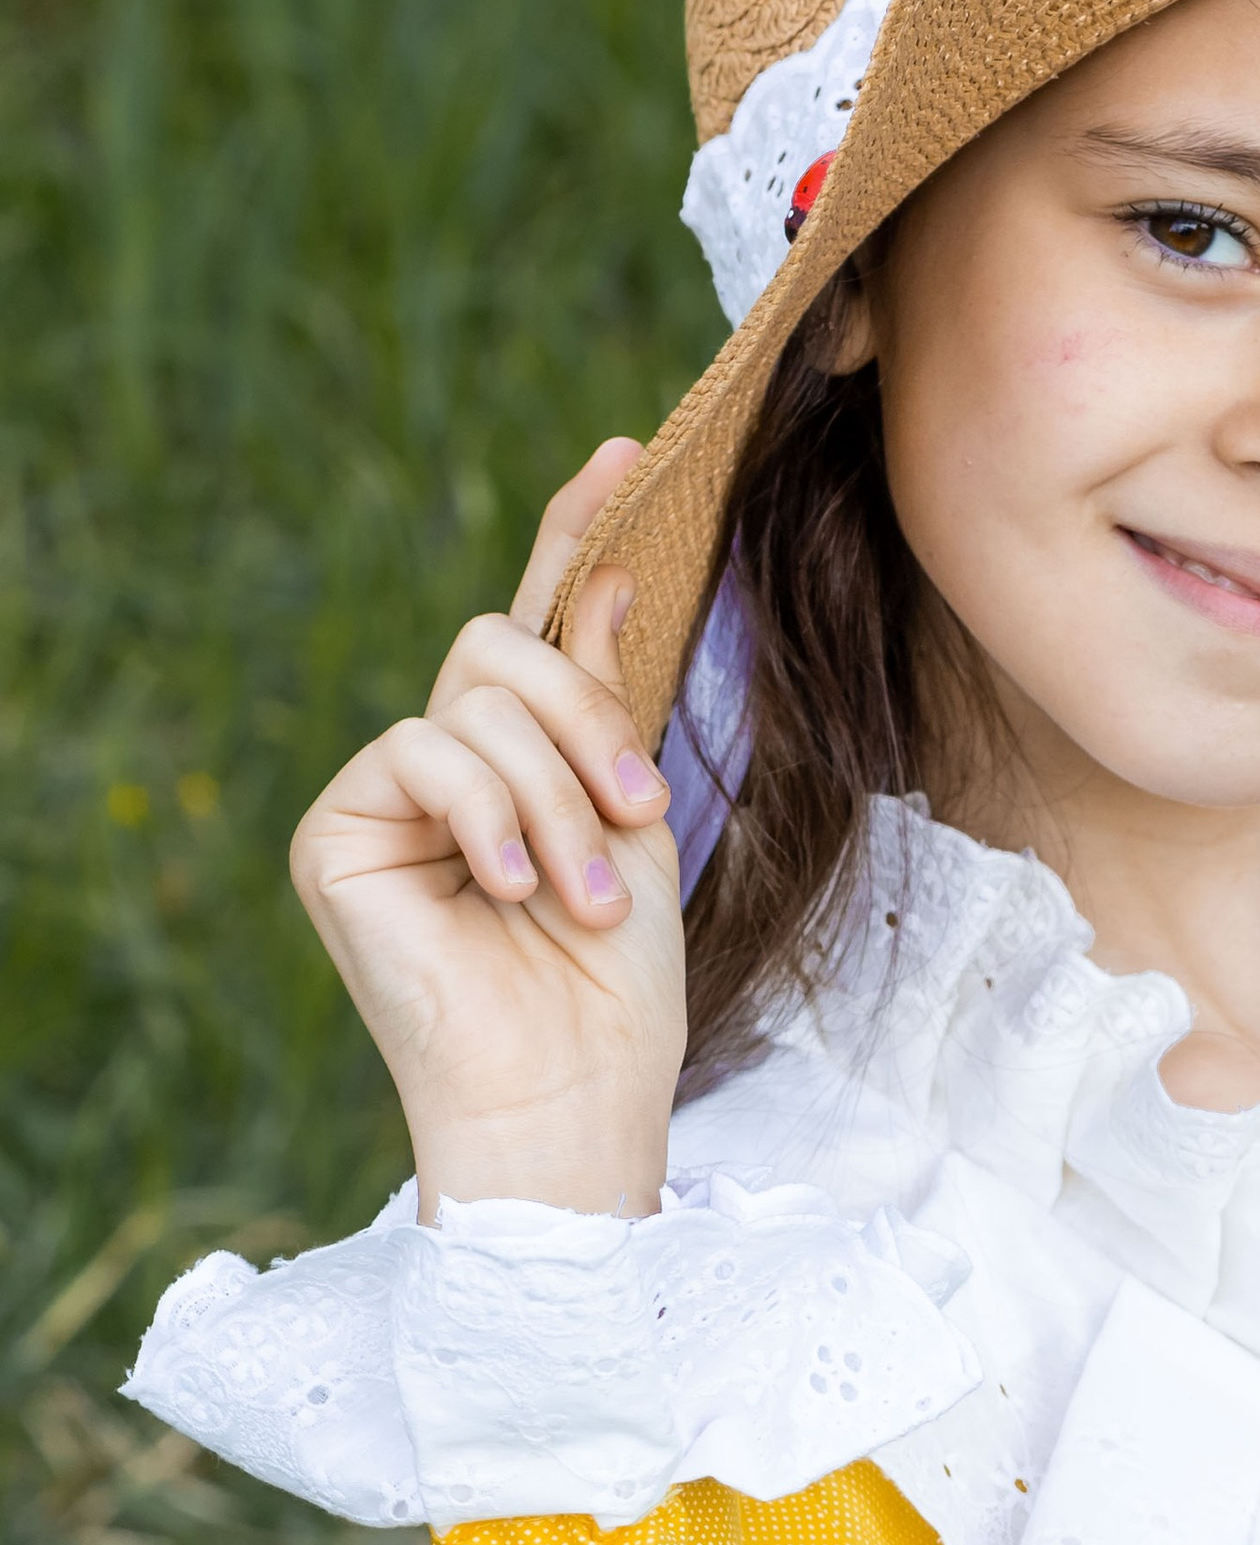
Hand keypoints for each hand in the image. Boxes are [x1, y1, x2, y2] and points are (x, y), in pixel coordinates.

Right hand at [290, 441, 686, 1218]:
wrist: (568, 1090)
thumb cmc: (611, 987)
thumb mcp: (631, 817)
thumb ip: (604, 696)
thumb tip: (612, 567)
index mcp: (522, 757)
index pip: (539, 623)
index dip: (575, 535)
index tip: (631, 453)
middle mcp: (445, 764)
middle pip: (500, 647)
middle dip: (588, 722)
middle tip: (638, 815)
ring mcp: (384, 796)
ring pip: (474, 704)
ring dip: (556, 799)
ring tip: (584, 897)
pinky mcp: (336, 833)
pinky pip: (419, 751)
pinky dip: (485, 815)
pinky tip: (509, 888)